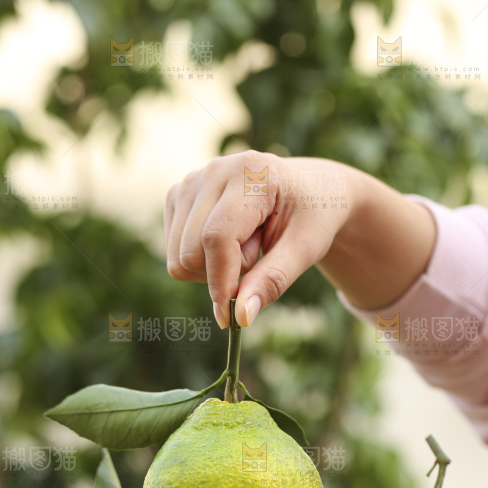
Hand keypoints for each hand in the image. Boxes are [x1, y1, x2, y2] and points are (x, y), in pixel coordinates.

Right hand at [164, 152, 435, 327]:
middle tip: (258, 253)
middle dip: (225, 272)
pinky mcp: (178, 196)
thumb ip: (273, 280)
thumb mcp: (306, 249)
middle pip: (191, 251)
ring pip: (178, 256)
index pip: (217, 237)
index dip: (221, 282)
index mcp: (251, 173)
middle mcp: (214, 170)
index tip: (230, 317)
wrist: (308, 190)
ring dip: (213, 267)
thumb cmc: (312, 217)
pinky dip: (203, 260)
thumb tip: (240, 318)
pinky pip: (174, 252)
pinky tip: (230, 240)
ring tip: (246, 244)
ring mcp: (191, 181)